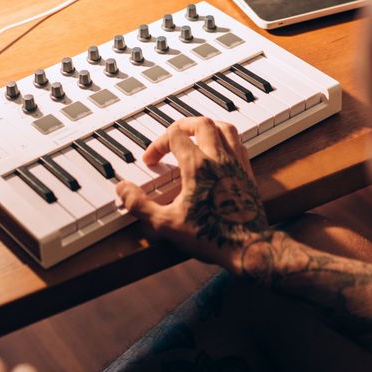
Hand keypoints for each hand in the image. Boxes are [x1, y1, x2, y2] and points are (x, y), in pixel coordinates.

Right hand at [115, 117, 271, 271]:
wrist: (248, 247)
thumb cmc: (211, 236)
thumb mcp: (166, 224)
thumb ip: (140, 205)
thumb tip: (123, 189)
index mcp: (197, 166)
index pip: (175, 136)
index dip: (157, 144)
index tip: (151, 160)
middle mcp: (219, 159)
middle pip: (202, 124)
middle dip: (182, 126)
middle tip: (172, 136)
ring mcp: (236, 164)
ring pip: (225, 128)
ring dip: (207, 127)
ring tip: (195, 135)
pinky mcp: (248, 173)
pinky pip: (239, 144)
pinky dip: (226, 139)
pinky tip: (220, 151)